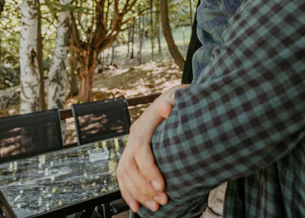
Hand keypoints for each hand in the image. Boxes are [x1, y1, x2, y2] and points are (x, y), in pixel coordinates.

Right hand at [116, 85, 185, 212]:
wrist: (176, 98)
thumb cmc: (182, 101)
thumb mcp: (180, 98)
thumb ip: (173, 104)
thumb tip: (166, 107)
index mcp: (145, 122)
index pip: (140, 148)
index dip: (149, 169)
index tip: (162, 186)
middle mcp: (135, 133)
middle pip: (129, 165)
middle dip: (144, 187)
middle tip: (162, 201)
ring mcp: (131, 143)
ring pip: (124, 173)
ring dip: (138, 193)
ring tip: (155, 206)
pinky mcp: (133, 153)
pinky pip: (123, 175)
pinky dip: (128, 192)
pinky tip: (136, 206)